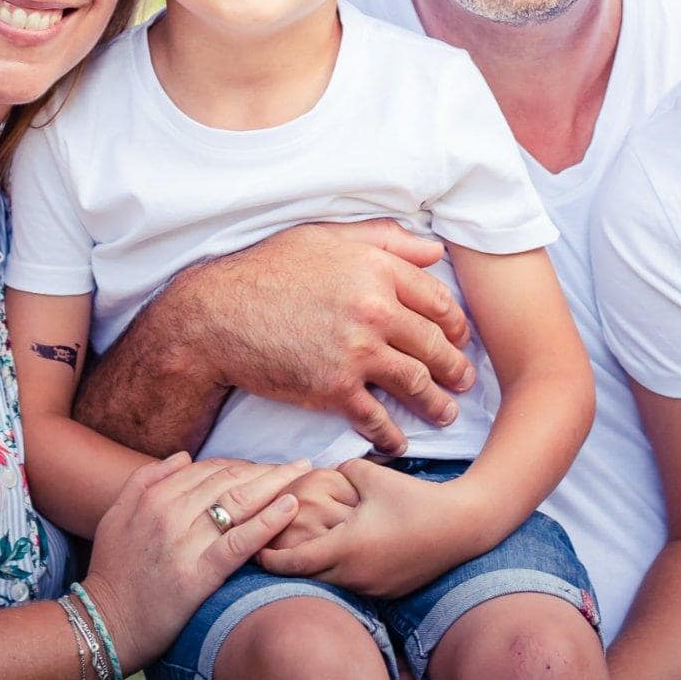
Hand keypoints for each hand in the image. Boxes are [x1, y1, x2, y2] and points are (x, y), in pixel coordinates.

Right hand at [81, 454, 304, 667]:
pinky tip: (290, 507)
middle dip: (266, 470)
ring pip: (238, 503)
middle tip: (298, 466)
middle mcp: (169, 514)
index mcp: (153, 497)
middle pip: (229, 480)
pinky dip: (267, 521)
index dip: (242, 465)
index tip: (266, 467)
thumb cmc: (113, 572)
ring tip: (303, 476)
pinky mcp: (198, 575)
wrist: (106, 625)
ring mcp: (184, 544)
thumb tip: (184, 456)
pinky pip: (239, 542)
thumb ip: (145, 480)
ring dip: (275, 484)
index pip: (209, 469)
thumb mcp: (115, 516)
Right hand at [185, 220, 475, 453]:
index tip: (458, 338)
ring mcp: (356, 352)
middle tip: (464, 380)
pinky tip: (399, 441)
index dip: (455, 325)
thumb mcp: (324, 237)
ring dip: (436, 403)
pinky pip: (377, 417)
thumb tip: (434, 251)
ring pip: (416, 383)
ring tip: (445, 413)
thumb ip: (383, 240)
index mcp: (376, 269)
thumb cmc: (266, 270)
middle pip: (434, 345)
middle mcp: (374, 310)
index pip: (437, 301)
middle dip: (455, 368)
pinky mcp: (334, 389)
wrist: (216, 316)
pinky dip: (393, 434)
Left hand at [257, 459, 470, 596]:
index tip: (254, 550)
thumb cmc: (415, 499)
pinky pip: (353, 587)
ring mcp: (372, 588)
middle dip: (288, 566)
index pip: (294, 562)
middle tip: (271, 551)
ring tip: (303, 552)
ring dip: (315, 572)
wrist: (461, 526)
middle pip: (307, 579)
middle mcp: (355, 576)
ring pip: (331, 585)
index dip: (269, 558)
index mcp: (345, 548)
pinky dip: (340, 575)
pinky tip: (341, 557)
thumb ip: (340, 470)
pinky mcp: (388, 593)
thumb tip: (323, 471)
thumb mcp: (371, 476)